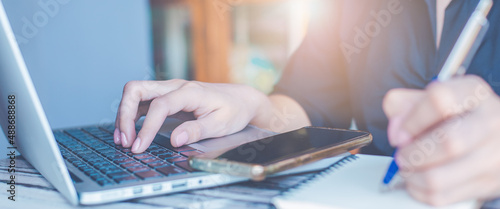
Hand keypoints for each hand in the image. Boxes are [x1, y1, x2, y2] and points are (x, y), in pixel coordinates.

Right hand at [114, 79, 269, 152]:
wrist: (241, 100)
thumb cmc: (233, 111)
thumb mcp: (221, 124)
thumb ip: (197, 130)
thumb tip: (175, 140)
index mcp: (190, 92)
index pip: (159, 106)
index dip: (146, 127)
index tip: (139, 147)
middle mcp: (176, 87)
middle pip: (137, 89)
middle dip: (124, 114)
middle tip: (125, 140)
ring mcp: (170, 90)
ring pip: (136, 93)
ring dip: (125, 115)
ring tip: (123, 140)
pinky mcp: (168, 98)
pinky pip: (143, 102)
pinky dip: (132, 116)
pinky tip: (130, 133)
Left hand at [383, 75, 499, 205]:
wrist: (494, 137)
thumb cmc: (458, 115)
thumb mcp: (434, 99)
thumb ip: (406, 104)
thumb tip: (396, 127)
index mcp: (473, 93)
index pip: (440, 100)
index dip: (411, 120)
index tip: (399, 133)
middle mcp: (490, 121)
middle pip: (448, 142)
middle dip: (412, 153)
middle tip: (402, 154)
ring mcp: (493, 156)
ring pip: (440, 176)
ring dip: (413, 175)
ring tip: (408, 168)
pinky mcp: (487, 183)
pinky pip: (442, 195)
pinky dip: (420, 190)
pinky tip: (418, 180)